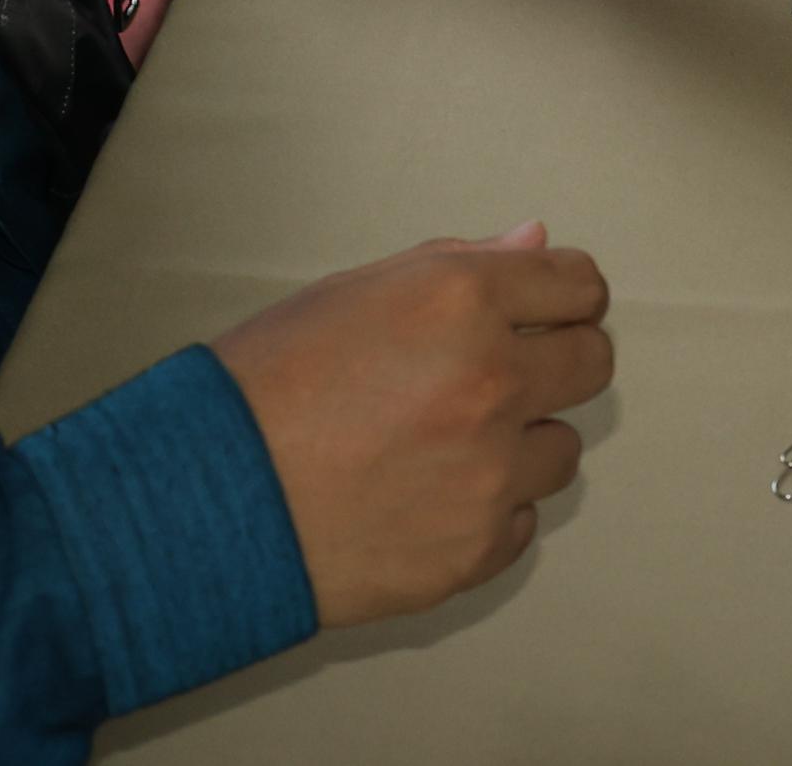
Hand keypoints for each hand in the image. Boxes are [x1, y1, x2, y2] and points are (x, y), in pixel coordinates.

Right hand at [209, 226, 612, 628]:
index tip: (547, 310)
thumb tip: (535, 241)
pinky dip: (486, 512)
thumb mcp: (351, 293)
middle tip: (502, 376)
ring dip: (520, 443)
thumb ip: (457, 264)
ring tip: (442, 447)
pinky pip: (520, 522)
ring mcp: (490, 474)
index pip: (579, 284)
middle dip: (558, 361)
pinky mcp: (475, 550)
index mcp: (462, 301)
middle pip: (593, 362)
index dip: (564, 294)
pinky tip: (423, 499)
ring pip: (561, 450)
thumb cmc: (260, 386)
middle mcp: (492, 381)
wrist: (199, 503)